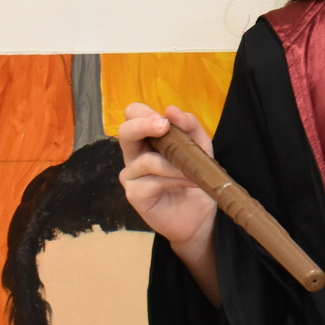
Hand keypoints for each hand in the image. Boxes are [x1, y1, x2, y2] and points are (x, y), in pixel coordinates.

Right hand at [118, 103, 219, 301]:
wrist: (200, 215)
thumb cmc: (195, 178)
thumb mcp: (200, 148)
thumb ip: (189, 126)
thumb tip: (171, 109)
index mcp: (148, 140)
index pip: (133, 116)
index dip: (144, 113)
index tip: (165, 117)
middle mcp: (135, 155)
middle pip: (124, 132)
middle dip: (143, 125)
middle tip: (164, 126)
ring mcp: (132, 175)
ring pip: (145, 159)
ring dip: (173, 163)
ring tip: (192, 170)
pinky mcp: (134, 194)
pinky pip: (150, 181)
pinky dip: (173, 178)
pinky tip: (187, 182)